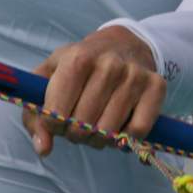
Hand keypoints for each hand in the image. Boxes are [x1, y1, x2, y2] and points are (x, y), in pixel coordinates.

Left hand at [24, 26, 166, 156]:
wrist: (123, 43)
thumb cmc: (80, 64)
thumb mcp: (49, 76)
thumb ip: (35, 114)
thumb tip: (43, 148)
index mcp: (78, 58)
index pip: (55, 114)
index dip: (52, 126)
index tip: (57, 119)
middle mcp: (108, 65)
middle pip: (82, 127)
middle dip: (76, 133)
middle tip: (79, 123)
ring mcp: (134, 75)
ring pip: (109, 133)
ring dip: (99, 139)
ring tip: (97, 125)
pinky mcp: (156, 86)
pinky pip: (138, 131)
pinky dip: (125, 139)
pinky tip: (119, 127)